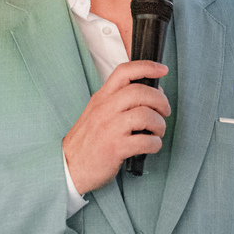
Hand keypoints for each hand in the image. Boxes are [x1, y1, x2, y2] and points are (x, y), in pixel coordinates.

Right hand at [63, 60, 170, 194]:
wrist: (69, 166)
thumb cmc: (88, 141)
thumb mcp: (96, 112)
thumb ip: (118, 101)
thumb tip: (149, 95)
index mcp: (101, 97)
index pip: (124, 72)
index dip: (146, 67)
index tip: (162, 70)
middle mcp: (105, 109)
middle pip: (141, 92)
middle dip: (161, 100)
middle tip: (165, 111)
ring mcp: (110, 128)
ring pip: (146, 115)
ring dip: (159, 124)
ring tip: (157, 131)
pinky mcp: (116, 147)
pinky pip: (146, 141)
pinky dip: (155, 143)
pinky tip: (151, 146)